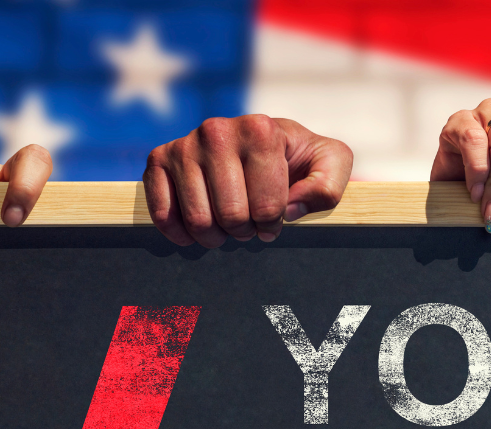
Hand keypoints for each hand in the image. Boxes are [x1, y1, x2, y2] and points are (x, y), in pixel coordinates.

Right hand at [143, 115, 351, 247]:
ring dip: (216, 237)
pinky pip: (163, 214)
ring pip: (198, 220)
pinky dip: (180, 233)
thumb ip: (328, 186)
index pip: (267, 208)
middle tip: (250, 223)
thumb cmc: (297, 159)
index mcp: (260, 129)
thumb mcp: (331, 163)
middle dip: (245, 232)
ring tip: (227, 224)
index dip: (274, 224)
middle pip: (231, 217)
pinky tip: (195, 229)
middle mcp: (217, 130)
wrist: (257, 142)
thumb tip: (291, 209)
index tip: (276, 217)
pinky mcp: (159, 159)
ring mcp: (184, 144)